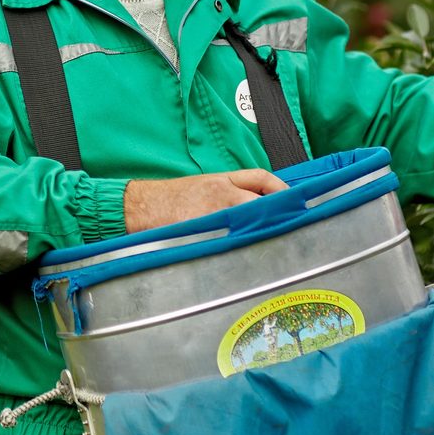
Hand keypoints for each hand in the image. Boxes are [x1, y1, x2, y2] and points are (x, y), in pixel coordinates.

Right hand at [124, 170, 287, 233]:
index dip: (281, 188)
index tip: (293, 199)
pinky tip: (250, 257)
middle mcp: (222, 194)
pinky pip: (233, 241)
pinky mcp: (206, 233)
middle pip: (262, 201)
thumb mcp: (201, 186)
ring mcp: (215, 214)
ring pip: (252, 222)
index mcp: (221, 180)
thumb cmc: (167, 198)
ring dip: (264, 232)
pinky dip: (243, 248)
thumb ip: (227, 192)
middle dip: (279, 214)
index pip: (261, 177)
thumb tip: (255, 207)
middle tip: (294, 226)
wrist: (139, 206)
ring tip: (276, 244)